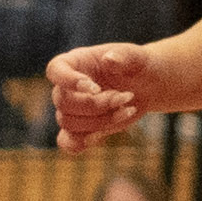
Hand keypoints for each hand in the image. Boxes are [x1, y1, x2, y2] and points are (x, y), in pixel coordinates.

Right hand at [47, 40, 166, 149]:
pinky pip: (67, 141)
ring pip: (68, 123)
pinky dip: (78, 144)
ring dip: (100, 121)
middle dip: (97, 105)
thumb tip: (109, 59)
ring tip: (128, 110)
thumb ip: (123, 56)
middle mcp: (67, 86)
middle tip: (126, 96)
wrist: (145, 86)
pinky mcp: (80, 128)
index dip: (68, 81)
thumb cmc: (137, 66)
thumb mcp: (136, 57)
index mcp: (75, 62)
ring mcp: (72, 109)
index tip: (95, 88)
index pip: (55, 70)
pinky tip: (100, 137)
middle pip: (64, 102)